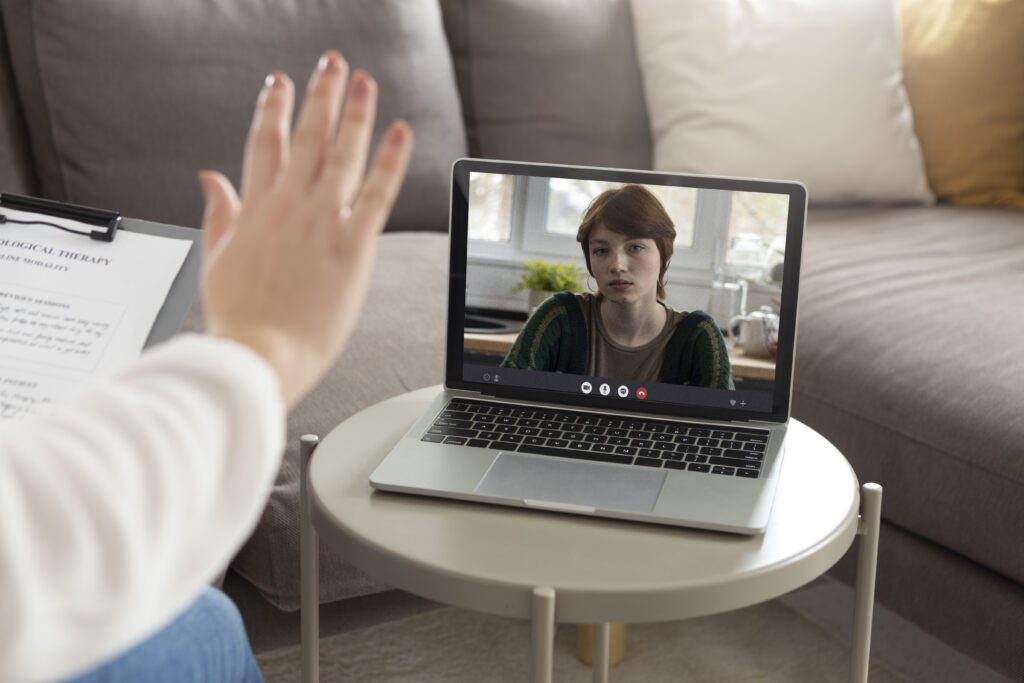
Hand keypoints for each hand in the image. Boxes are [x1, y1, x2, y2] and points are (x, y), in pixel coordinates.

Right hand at [197, 51, 412, 407]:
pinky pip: (376, 194)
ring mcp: (321, 223)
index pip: (264, 142)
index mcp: (255, 210)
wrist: (259, 356)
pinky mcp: (352, 246)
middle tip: (333, 63)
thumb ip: (218, 214)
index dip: (274, 107)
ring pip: (343, 154)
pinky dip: (389, 161)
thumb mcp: (216, 260)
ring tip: (365, 83)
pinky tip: (399, 132)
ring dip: (356, 113)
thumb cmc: (240, 319)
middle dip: (321, 94)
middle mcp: (289, 207)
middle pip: (309, 136)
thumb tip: (209, 178)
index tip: (279, 81)